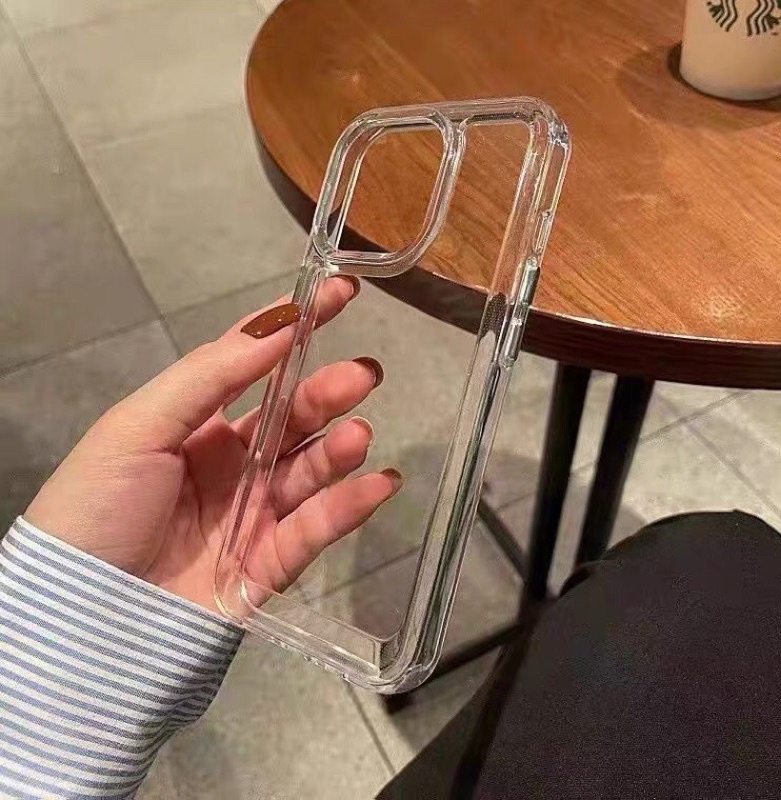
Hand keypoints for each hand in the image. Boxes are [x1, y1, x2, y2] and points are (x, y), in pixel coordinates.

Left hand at [25, 277, 400, 612]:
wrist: (78, 618)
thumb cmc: (95, 507)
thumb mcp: (139, 426)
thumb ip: (210, 374)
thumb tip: (279, 325)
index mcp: (194, 425)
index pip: (253, 364)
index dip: (295, 329)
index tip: (340, 295)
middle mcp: (229, 463)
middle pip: (292, 418)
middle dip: (329, 392)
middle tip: (365, 374)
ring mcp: (251, 514)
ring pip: (309, 472)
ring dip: (340, 449)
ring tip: (358, 434)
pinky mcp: (267, 566)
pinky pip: (315, 530)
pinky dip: (349, 507)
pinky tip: (378, 484)